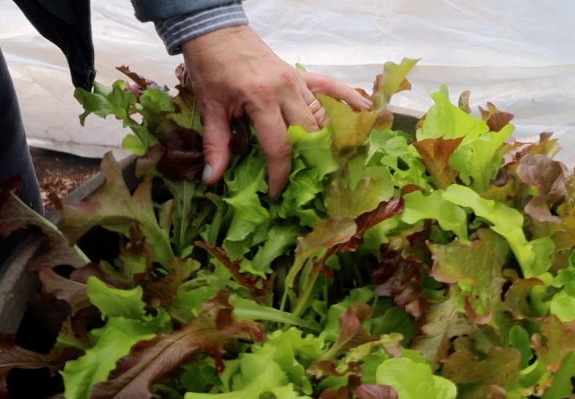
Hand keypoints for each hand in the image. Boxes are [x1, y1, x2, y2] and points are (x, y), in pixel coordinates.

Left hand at [181, 26, 369, 195]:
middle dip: (303, 159)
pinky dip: (348, 97)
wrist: (215, 30)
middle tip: (294, 179)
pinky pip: (330, 86)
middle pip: (306, 133)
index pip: (280, 145)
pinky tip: (364, 109)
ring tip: (316, 162)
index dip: (280, 173)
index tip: (276, 192)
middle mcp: (285, 90)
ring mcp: (296, 81)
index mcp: (261, 98)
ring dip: (319, 140)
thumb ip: (216, 143)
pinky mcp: (299, 75)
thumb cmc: (210, 66)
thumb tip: (212, 177)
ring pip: (318, 117)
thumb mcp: (209, 107)